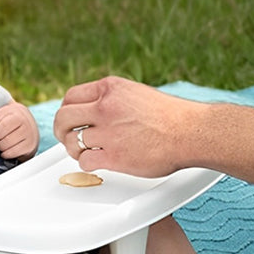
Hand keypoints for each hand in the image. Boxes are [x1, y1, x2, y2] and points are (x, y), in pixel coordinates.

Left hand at [0, 101, 38, 160]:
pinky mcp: (30, 146)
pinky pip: (12, 152)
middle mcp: (25, 122)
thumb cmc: (11, 122)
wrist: (29, 127)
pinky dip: (6, 153)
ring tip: (3, 142)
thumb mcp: (1, 117)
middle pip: (0, 134)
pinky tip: (8, 149)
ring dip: (0, 146)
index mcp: (16, 112)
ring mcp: (29, 135)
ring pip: (6, 144)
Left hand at [53, 76, 198, 176]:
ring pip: (72, 141)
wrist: (191, 133)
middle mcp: (105, 107)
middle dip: (61, 130)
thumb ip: (113, 100)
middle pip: (63, 117)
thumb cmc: (171, 117)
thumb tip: (93, 110)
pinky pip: (84, 161)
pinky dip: (86, 164)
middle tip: (66, 138)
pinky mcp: (114, 155)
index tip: (70, 120)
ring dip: (74, 149)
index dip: (66, 110)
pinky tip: (96, 163)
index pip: (71, 96)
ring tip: (84, 152)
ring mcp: (108, 131)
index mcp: (111, 88)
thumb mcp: (136, 94)